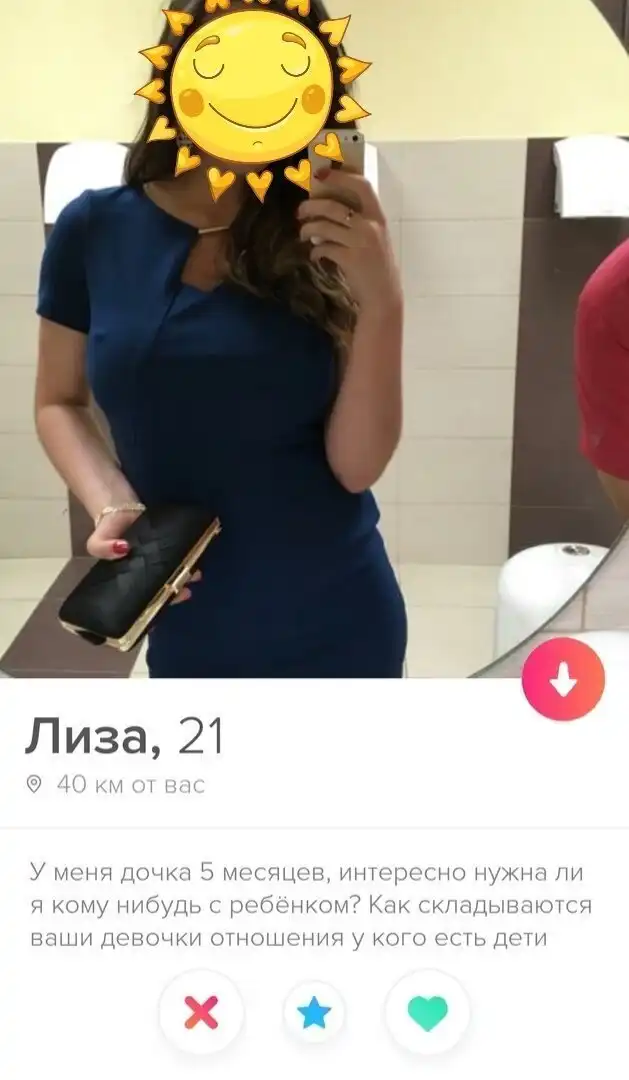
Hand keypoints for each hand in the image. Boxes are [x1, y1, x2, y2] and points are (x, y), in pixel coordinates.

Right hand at [86, 509, 200, 604]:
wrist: (119, 505)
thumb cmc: (107, 528)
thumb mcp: (96, 541)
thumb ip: (102, 548)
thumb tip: (123, 548)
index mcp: (130, 580)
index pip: (143, 601)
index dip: (153, 607)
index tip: (164, 608)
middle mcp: (146, 573)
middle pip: (162, 589)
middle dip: (175, 592)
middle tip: (185, 591)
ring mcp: (158, 560)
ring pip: (174, 574)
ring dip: (185, 576)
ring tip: (195, 574)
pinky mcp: (168, 546)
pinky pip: (180, 556)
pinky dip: (188, 559)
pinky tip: (197, 558)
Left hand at [297, 167, 401, 309]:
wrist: (384, 296)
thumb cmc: (377, 267)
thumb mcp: (375, 239)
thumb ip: (360, 223)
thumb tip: (329, 210)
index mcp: (378, 217)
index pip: (361, 186)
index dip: (340, 177)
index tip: (320, 174)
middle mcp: (370, 226)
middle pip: (333, 206)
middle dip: (311, 206)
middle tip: (301, 211)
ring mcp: (360, 242)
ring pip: (324, 226)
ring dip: (308, 229)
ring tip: (303, 234)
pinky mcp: (349, 259)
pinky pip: (324, 248)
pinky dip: (315, 251)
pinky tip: (315, 255)